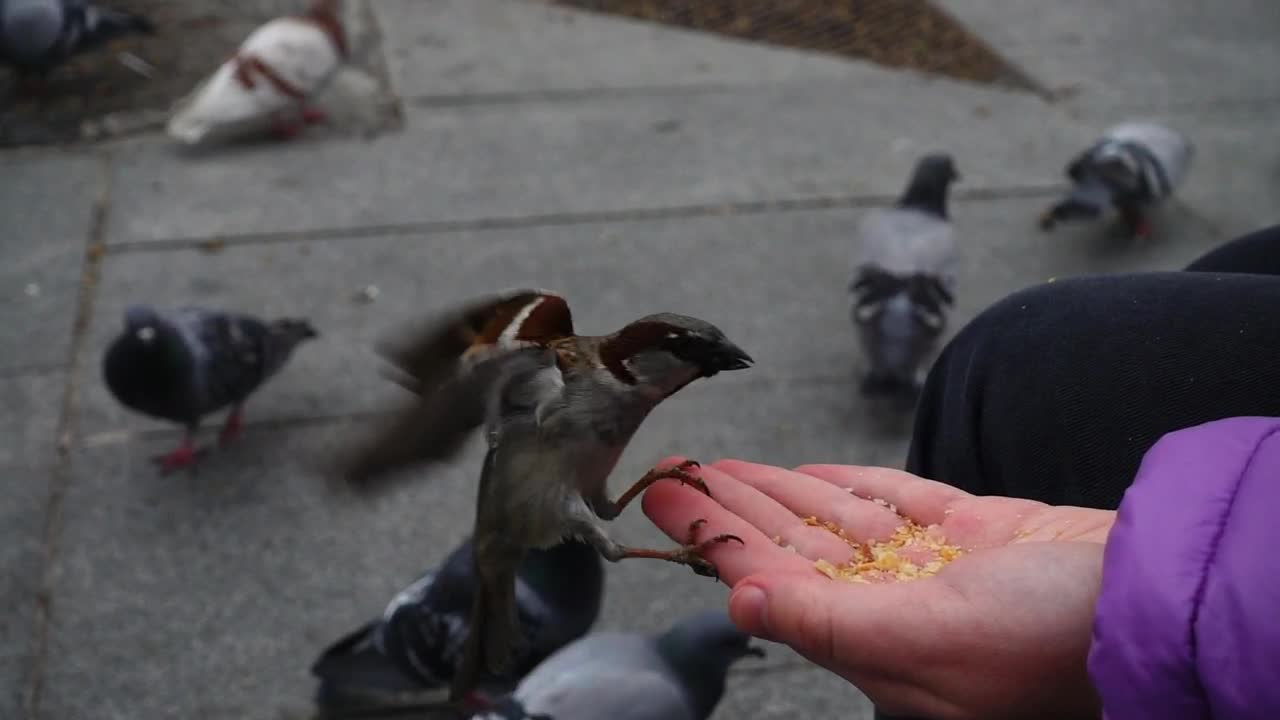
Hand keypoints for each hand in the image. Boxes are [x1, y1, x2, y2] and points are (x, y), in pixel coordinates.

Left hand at [641, 459, 1113, 719]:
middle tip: (672, 470)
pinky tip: (804, 475)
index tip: (662, 500)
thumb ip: (826, 622)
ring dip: (774, 491)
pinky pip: (889, 500)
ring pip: (831, 520)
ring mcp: (933, 565)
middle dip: (730, 507)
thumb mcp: (927, 639)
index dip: (712, 537)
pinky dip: (844, 485)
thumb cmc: (1051, 637)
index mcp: (874, 642)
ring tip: (720, 465)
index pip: (768, 579)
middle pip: (789, 545)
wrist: (1152, 597)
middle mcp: (894, 605)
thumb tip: (738, 600)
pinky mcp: (970, 529)